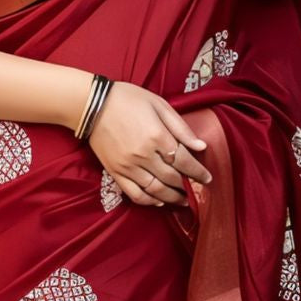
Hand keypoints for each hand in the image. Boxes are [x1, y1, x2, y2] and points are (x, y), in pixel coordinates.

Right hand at [85, 81, 211, 206]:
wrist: (92, 104)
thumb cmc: (128, 99)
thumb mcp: (159, 104)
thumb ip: (180, 127)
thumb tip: (201, 146)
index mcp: (157, 136)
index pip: (185, 161)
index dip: (198, 172)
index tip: (207, 178)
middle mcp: (144, 155)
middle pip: (172, 178)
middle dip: (188, 186)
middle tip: (198, 190)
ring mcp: (128, 166)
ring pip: (156, 190)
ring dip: (172, 198)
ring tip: (183, 200)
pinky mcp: (115, 172)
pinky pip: (135, 194)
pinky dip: (149, 201)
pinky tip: (159, 201)